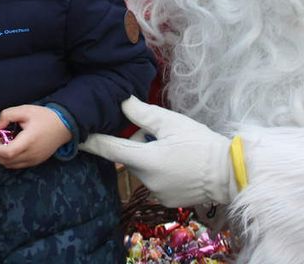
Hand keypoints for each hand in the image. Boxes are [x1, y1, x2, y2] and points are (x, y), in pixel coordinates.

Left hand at [0, 105, 71, 168]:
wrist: (63, 126)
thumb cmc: (44, 117)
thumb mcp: (25, 110)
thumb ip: (8, 115)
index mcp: (28, 141)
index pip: (7, 153)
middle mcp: (31, 154)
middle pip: (6, 161)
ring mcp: (34, 160)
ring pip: (10, 165)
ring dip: (3, 157)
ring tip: (4, 144)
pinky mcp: (36, 162)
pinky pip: (18, 165)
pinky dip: (11, 159)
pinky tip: (13, 147)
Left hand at [79, 97, 234, 206]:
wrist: (229, 172)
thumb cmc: (200, 143)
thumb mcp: (172, 122)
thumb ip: (143, 113)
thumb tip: (122, 102)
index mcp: (145, 159)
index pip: (109, 149)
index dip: (91, 142)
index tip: (74, 138)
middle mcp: (146, 180)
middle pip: (130, 156)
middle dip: (138, 143)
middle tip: (161, 134)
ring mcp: (156, 193)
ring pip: (143, 168)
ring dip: (150, 157)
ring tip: (175, 149)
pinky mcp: (166, 200)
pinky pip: (155, 181)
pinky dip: (161, 171)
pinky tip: (180, 164)